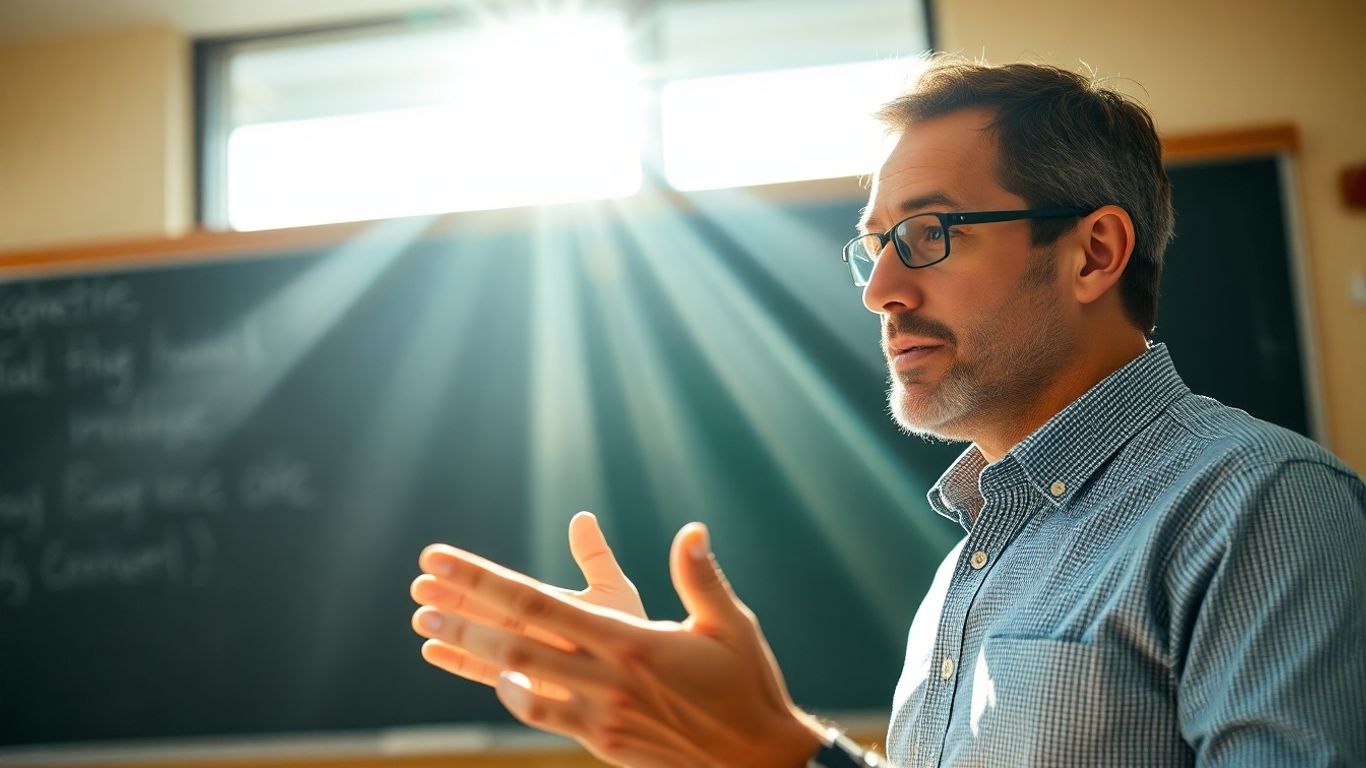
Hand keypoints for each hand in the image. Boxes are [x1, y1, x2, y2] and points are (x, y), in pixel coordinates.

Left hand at [410, 522, 823, 767]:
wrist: (759, 760)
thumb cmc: (747, 685)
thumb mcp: (730, 625)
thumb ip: (700, 578)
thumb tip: (691, 530)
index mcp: (630, 641)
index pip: (538, 601)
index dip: (483, 579)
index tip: (444, 560)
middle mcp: (606, 677)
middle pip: (514, 639)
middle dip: (462, 614)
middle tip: (419, 594)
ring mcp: (600, 714)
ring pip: (519, 679)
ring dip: (471, 654)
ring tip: (431, 633)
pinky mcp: (602, 740)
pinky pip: (544, 715)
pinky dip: (513, 695)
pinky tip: (493, 677)